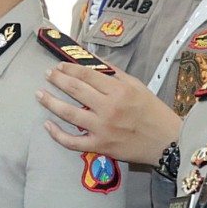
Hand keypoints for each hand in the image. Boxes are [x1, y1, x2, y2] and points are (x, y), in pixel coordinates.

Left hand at [36, 62, 181, 164]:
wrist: (167, 142)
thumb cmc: (153, 112)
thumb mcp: (137, 86)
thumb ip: (115, 73)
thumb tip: (93, 61)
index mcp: (119, 90)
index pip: (87, 75)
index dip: (70, 68)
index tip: (59, 66)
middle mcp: (108, 108)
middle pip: (75, 90)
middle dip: (57, 80)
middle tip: (47, 75)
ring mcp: (103, 128)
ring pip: (69, 114)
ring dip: (50, 102)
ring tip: (39, 95)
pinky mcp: (100, 146)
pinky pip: (73, 141)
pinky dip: (57, 134)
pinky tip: (48, 125)